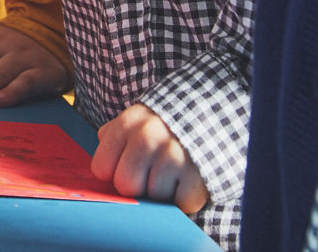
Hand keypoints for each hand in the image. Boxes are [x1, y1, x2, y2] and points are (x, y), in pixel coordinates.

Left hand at [90, 104, 209, 213]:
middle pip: (126, 185)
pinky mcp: (199, 176)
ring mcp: (174, 156)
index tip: (127, 167)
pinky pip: (182, 204)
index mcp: (129, 123)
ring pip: (153, 197)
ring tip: (175, 172)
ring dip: (164, 192)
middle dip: (138, 185)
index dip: (114, 173)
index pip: (101, 168)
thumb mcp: (138, 119)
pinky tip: (190, 179)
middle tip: (153, 173)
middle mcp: (148, 137)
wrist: (217, 112)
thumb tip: (100, 169)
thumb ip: (114, 138)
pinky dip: (188, 198)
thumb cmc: (169, 124)